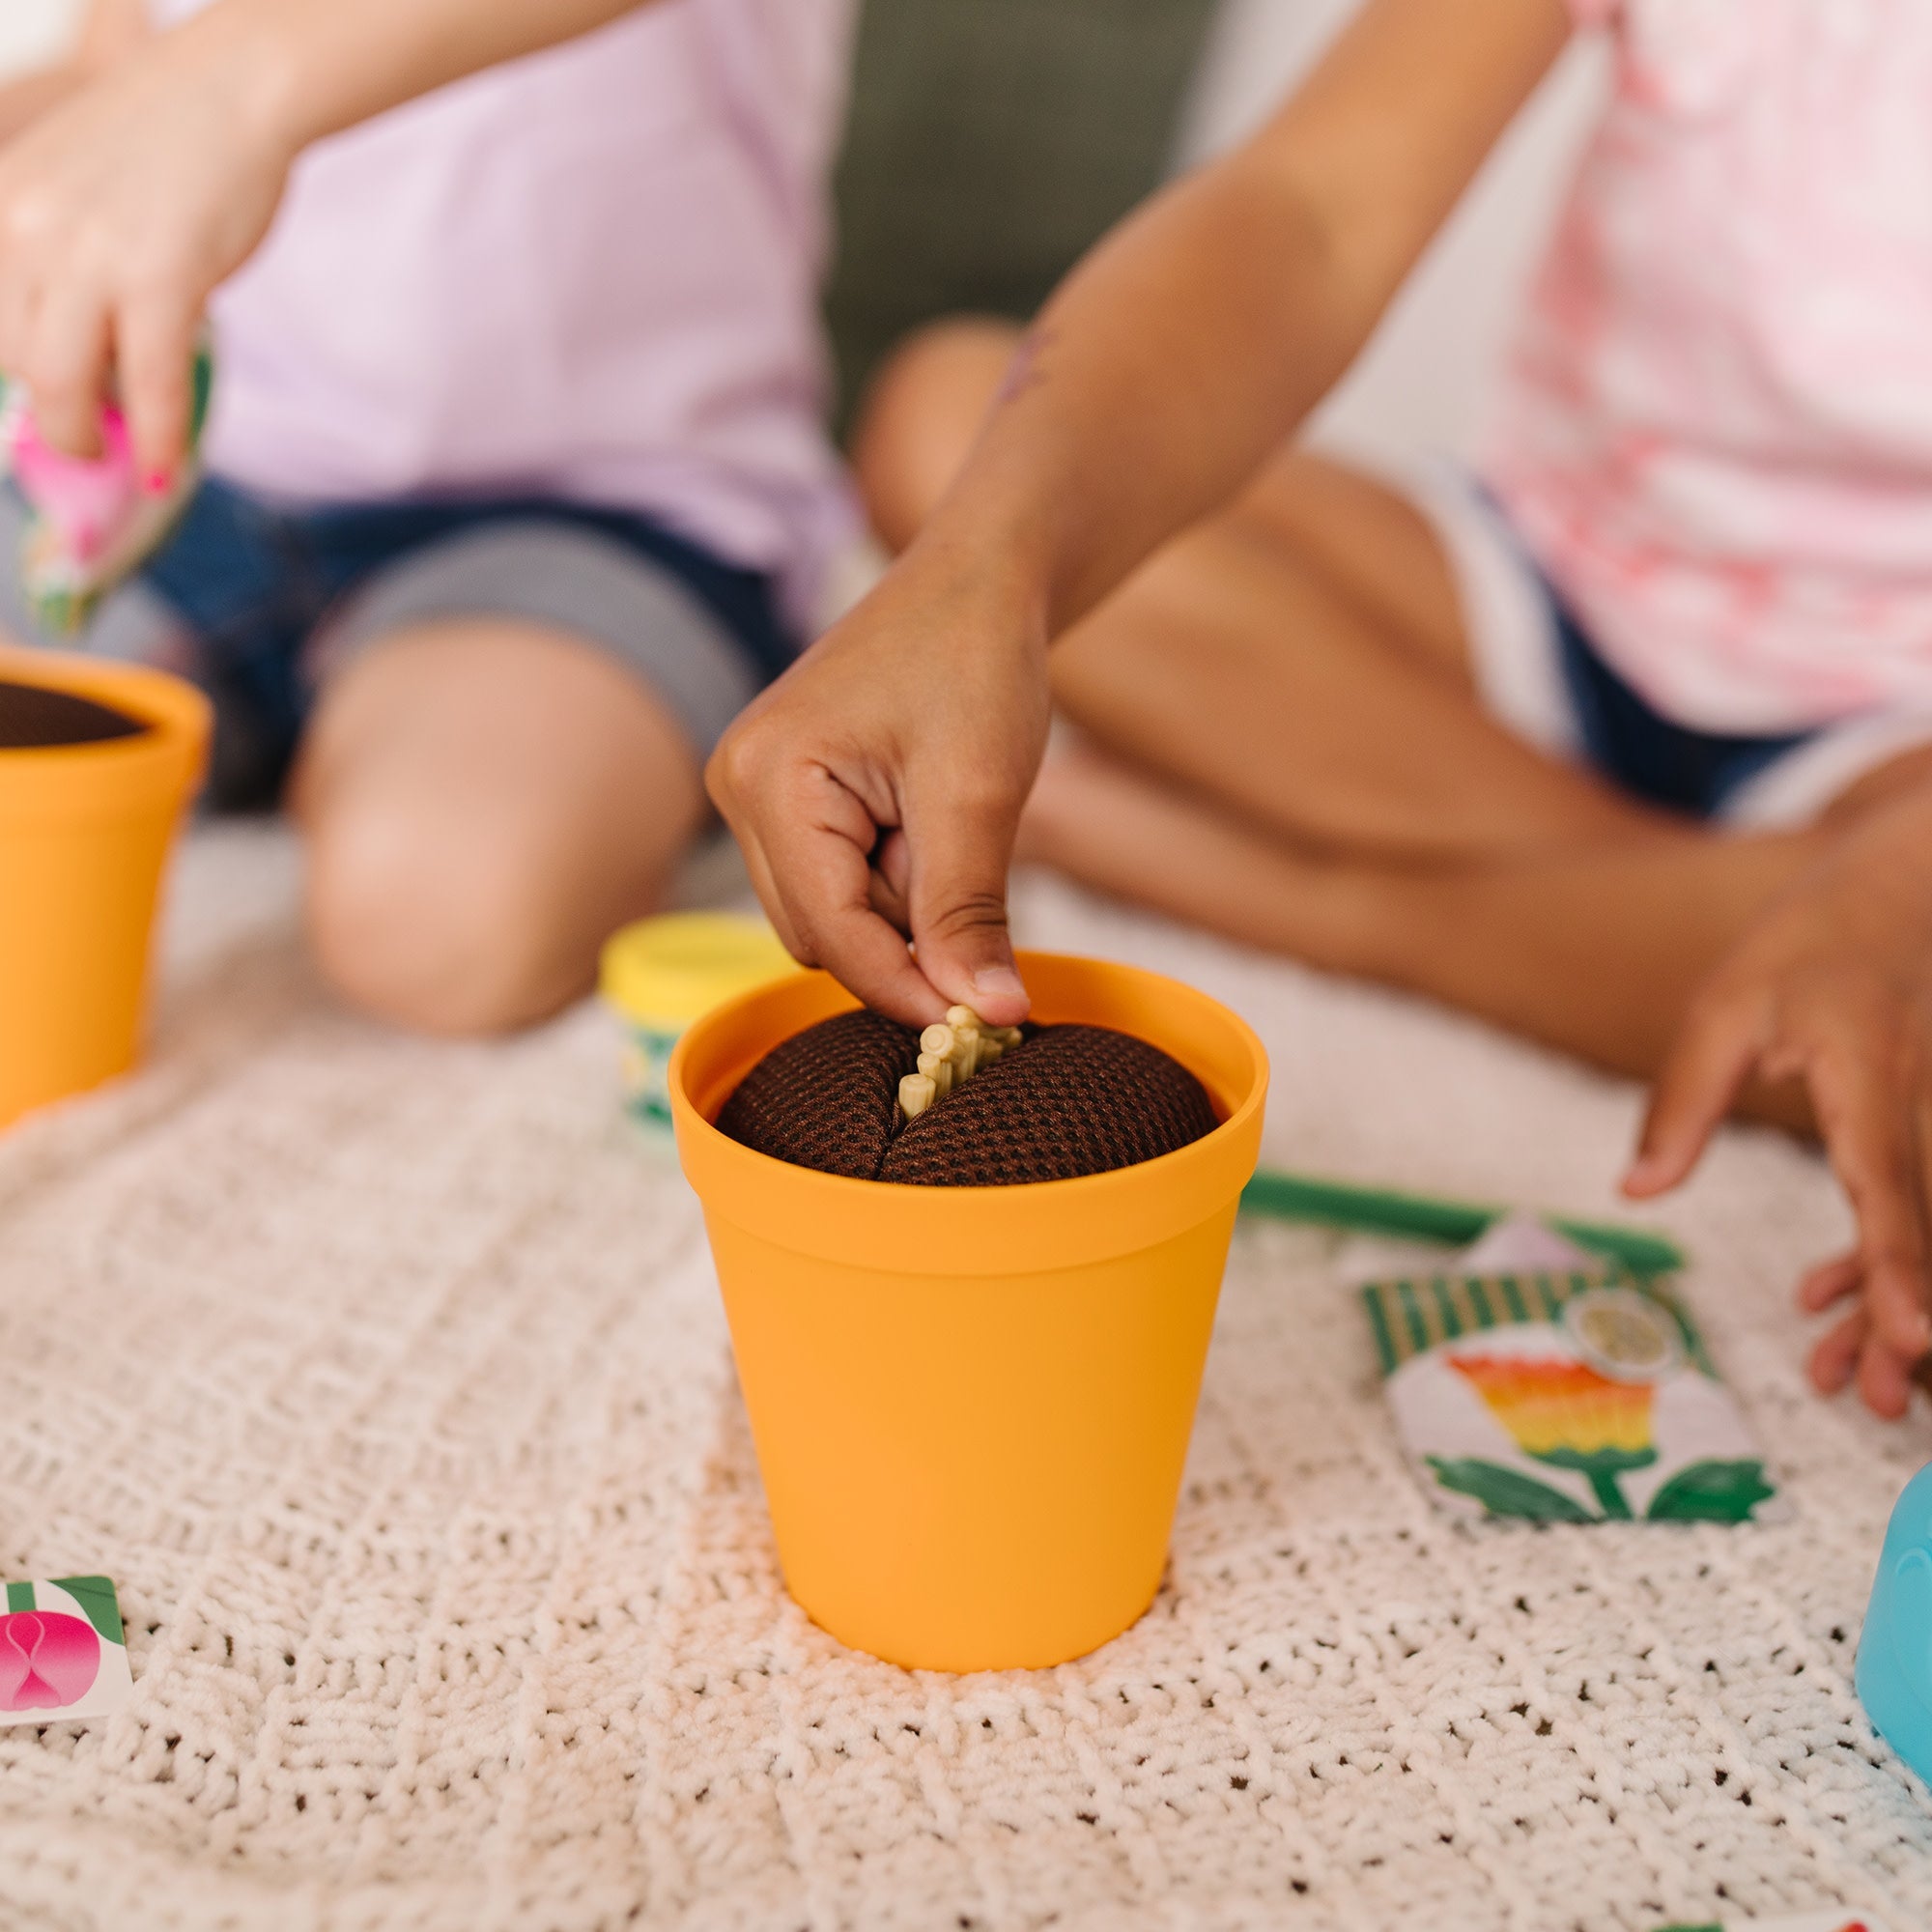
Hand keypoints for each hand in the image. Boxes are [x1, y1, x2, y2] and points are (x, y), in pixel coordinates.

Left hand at [0, 15, 295, 473]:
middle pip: (8, 357)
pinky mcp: (160, 276)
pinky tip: (166, 467)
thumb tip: (79, 359)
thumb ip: (56, 259)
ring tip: (123, 454)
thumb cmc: (165, 141)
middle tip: (90, 439)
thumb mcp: (71, 187)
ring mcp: (88, 251)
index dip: (12, 376)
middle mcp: (23, 225)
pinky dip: (157, 439)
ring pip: (57, 381)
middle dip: (50, 414)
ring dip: (85, 437)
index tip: (48, 408)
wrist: (231, 87)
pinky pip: (147, 384)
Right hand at [708, 549, 1049, 1027]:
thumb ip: (969, 914)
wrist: (980, 579)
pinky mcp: (786, 798)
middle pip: (822, 937)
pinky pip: (838, 882)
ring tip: (948, 821)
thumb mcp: (978, 794)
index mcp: (768, 779)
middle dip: (907, 931)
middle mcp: (739, 788)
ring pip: (832, 918)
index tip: (986, 1021)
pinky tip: (928, 822)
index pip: (830, 934)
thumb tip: (991, 1016)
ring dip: (905, 903)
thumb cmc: (975, 658)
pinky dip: (896, 877)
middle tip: (975, 863)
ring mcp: (756, 793)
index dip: (908, 987)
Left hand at [1625, 819, 1931, 1417]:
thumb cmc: (1804, 943)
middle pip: (1924, 1225)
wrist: (1901, 889)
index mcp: (1871, 1067)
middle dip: (1905, 1319)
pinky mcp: (1930, 1124)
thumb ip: (1682, 1102)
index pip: (1888, 1179)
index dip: (1899, 1262)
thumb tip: (1638, 1191)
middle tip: (1878, 1400)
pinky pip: (1920, 1201)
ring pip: (1930, 1224)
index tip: (1915, 1335)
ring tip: (1860, 1386)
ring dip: (1895, 1303)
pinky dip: (1891, 1258)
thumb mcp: (1722, 1007)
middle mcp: (1923, 1100)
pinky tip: (1832, 1300)